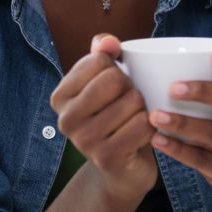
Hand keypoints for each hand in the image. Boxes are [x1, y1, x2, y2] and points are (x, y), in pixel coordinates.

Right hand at [50, 33, 157, 206]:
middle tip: (129, 103)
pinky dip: (151, 127)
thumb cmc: (115, 118)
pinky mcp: (107, 158)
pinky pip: (143, 124)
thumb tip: (107, 41)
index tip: (115, 86)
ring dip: (143, 108)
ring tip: (133, 120)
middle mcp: (66, 119)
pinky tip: (141, 136)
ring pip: (133, 101)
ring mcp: (84, 141)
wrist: (121, 170)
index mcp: (60, 96)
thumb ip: (102, 54)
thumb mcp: (104, 83)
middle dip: (131, 87)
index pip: (99, 60)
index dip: (118, 68)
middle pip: (115, 79)